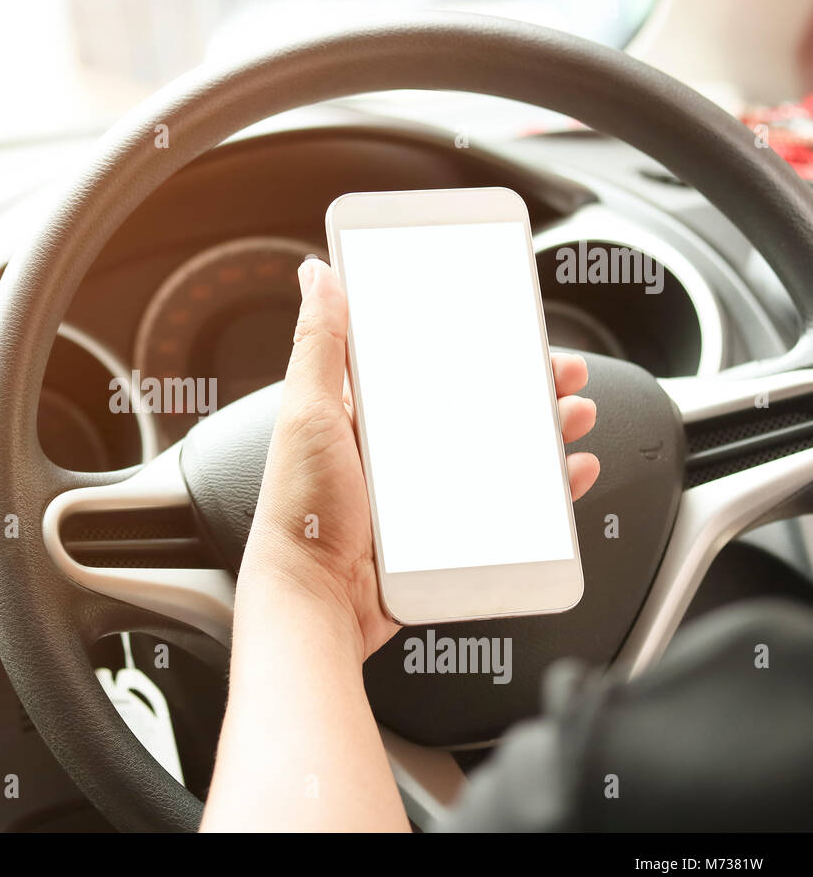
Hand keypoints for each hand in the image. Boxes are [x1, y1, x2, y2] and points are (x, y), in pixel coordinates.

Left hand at [237, 257, 599, 658]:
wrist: (315, 601)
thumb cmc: (301, 512)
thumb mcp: (308, 413)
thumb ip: (318, 344)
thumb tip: (318, 274)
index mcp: (366, 416)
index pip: (430, 366)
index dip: (476, 343)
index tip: (515, 327)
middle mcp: (397, 453)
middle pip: (476, 406)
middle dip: (526, 385)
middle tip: (562, 374)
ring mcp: (424, 496)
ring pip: (499, 452)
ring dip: (545, 429)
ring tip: (574, 416)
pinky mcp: (446, 538)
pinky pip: (507, 509)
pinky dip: (545, 490)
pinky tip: (567, 473)